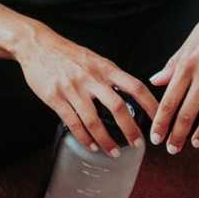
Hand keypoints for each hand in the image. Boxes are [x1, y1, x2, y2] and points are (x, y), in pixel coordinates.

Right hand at [17, 25, 159, 157]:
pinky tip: (91, 145)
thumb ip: (110, 76)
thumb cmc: (68, 54)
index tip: (160, 117)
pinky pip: (73, 123)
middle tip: (138, 143)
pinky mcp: (56, 98)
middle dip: (130, 129)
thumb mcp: (95, 59)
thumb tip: (128, 94)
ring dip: (106, 140)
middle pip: (118, 106)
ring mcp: (73, 88)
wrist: (38, 45)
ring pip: (94, 121)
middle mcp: (91, 78)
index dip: (150, 103)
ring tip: (113, 152)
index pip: (135, 86)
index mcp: (105, 67)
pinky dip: (84, 138)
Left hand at [147, 0, 198, 153]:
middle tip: (172, 149)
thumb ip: (174, 63)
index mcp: (188, 62)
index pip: (169, 100)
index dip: (161, 122)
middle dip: (177, 135)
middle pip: (188, 113)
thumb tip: (155, 81)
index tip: (156, 137)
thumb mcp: (191, 40)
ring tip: (195, 144)